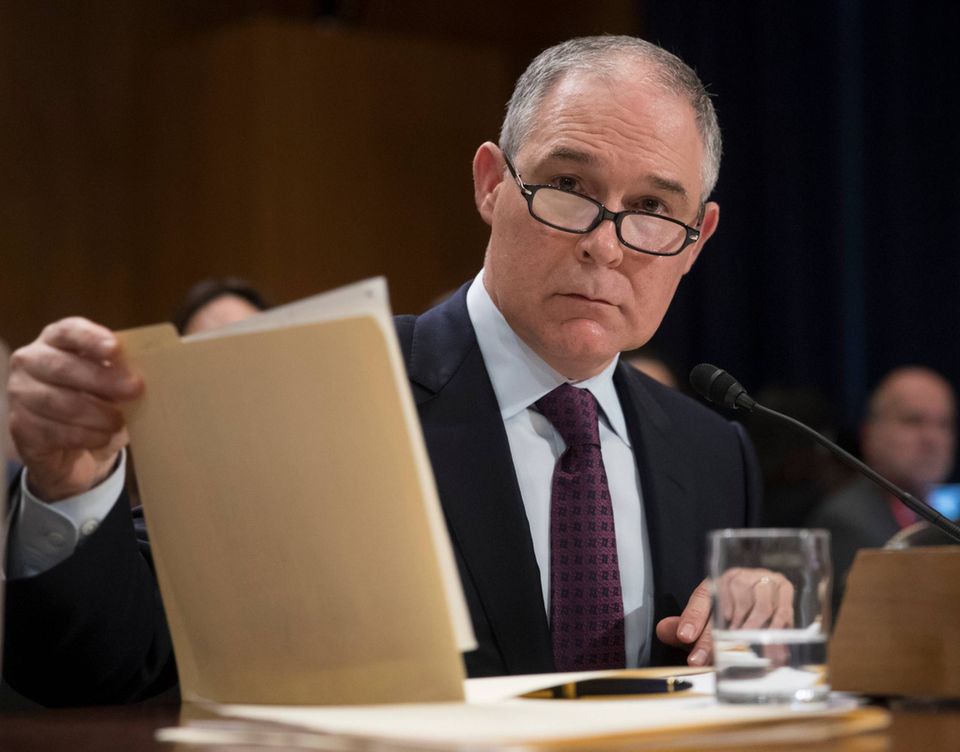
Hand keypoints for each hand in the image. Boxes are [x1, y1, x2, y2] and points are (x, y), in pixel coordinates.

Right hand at [8, 317, 142, 500]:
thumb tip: (139, 375)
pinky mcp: (21, 427)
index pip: (68, 331)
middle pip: (64, 367)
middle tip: (135, 389)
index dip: (91, 338)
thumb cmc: (92, 398)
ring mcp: (20, 394)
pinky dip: (86, 436)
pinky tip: (102, 438)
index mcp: (54, 341)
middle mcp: (30, 362)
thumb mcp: (106, 379)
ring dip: (97, 415)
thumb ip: (118, 370)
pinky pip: (55, 431)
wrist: (65, 441)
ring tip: (119, 422)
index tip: (115, 349)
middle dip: (103, 380)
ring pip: (59, 402)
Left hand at [655, 569, 794, 667]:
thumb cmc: (733, 602)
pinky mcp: (785, 591)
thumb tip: (663, 631)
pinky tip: (768, 652)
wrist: (766, 582)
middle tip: (706, 660)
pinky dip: (774, 636)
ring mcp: (763, 582)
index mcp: (716, 581)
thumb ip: (687, 623)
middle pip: (727, 610)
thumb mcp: (708, 610)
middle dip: (716, 640)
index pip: (702, 599)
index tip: (684, 638)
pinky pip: (782, 615)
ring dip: (748, 637)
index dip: (693, 619)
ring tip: (739, 657)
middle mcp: (739, 578)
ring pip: (757, 610)